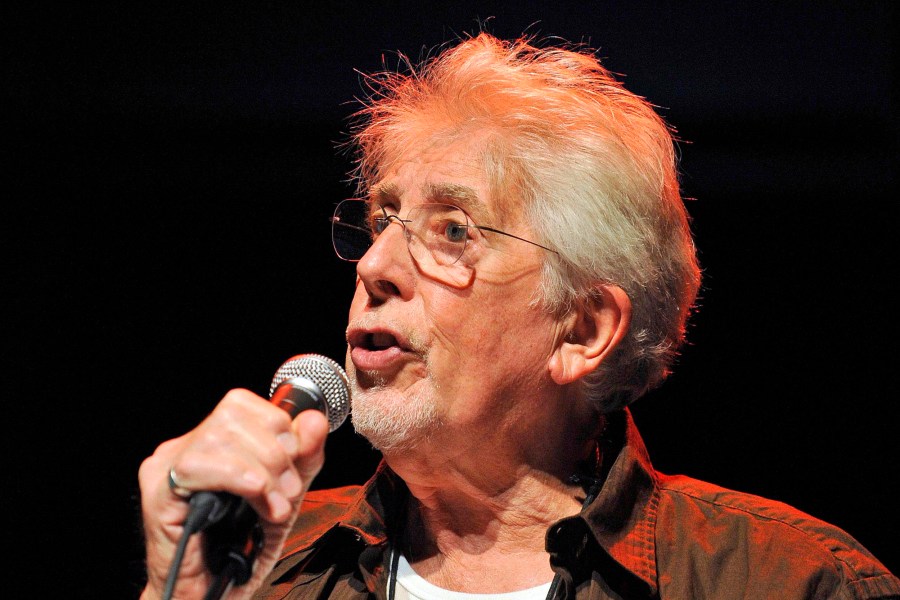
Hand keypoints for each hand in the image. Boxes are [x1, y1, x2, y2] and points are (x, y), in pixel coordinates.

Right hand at [138, 389, 328, 599]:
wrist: (212, 597)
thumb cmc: (241, 549)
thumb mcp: (285, 495)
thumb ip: (303, 457)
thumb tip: (314, 418)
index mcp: (212, 441)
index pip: (241, 403)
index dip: (275, 425)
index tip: (294, 460)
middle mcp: (185, 447)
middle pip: (232, 416)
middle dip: (274, 452)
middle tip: (287, 492)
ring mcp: (166, 467)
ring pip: (218, 437)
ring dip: (261, 472)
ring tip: (274, 506)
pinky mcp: (158, 492)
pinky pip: (197, 466)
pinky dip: (238, 478)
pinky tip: (255, 498)